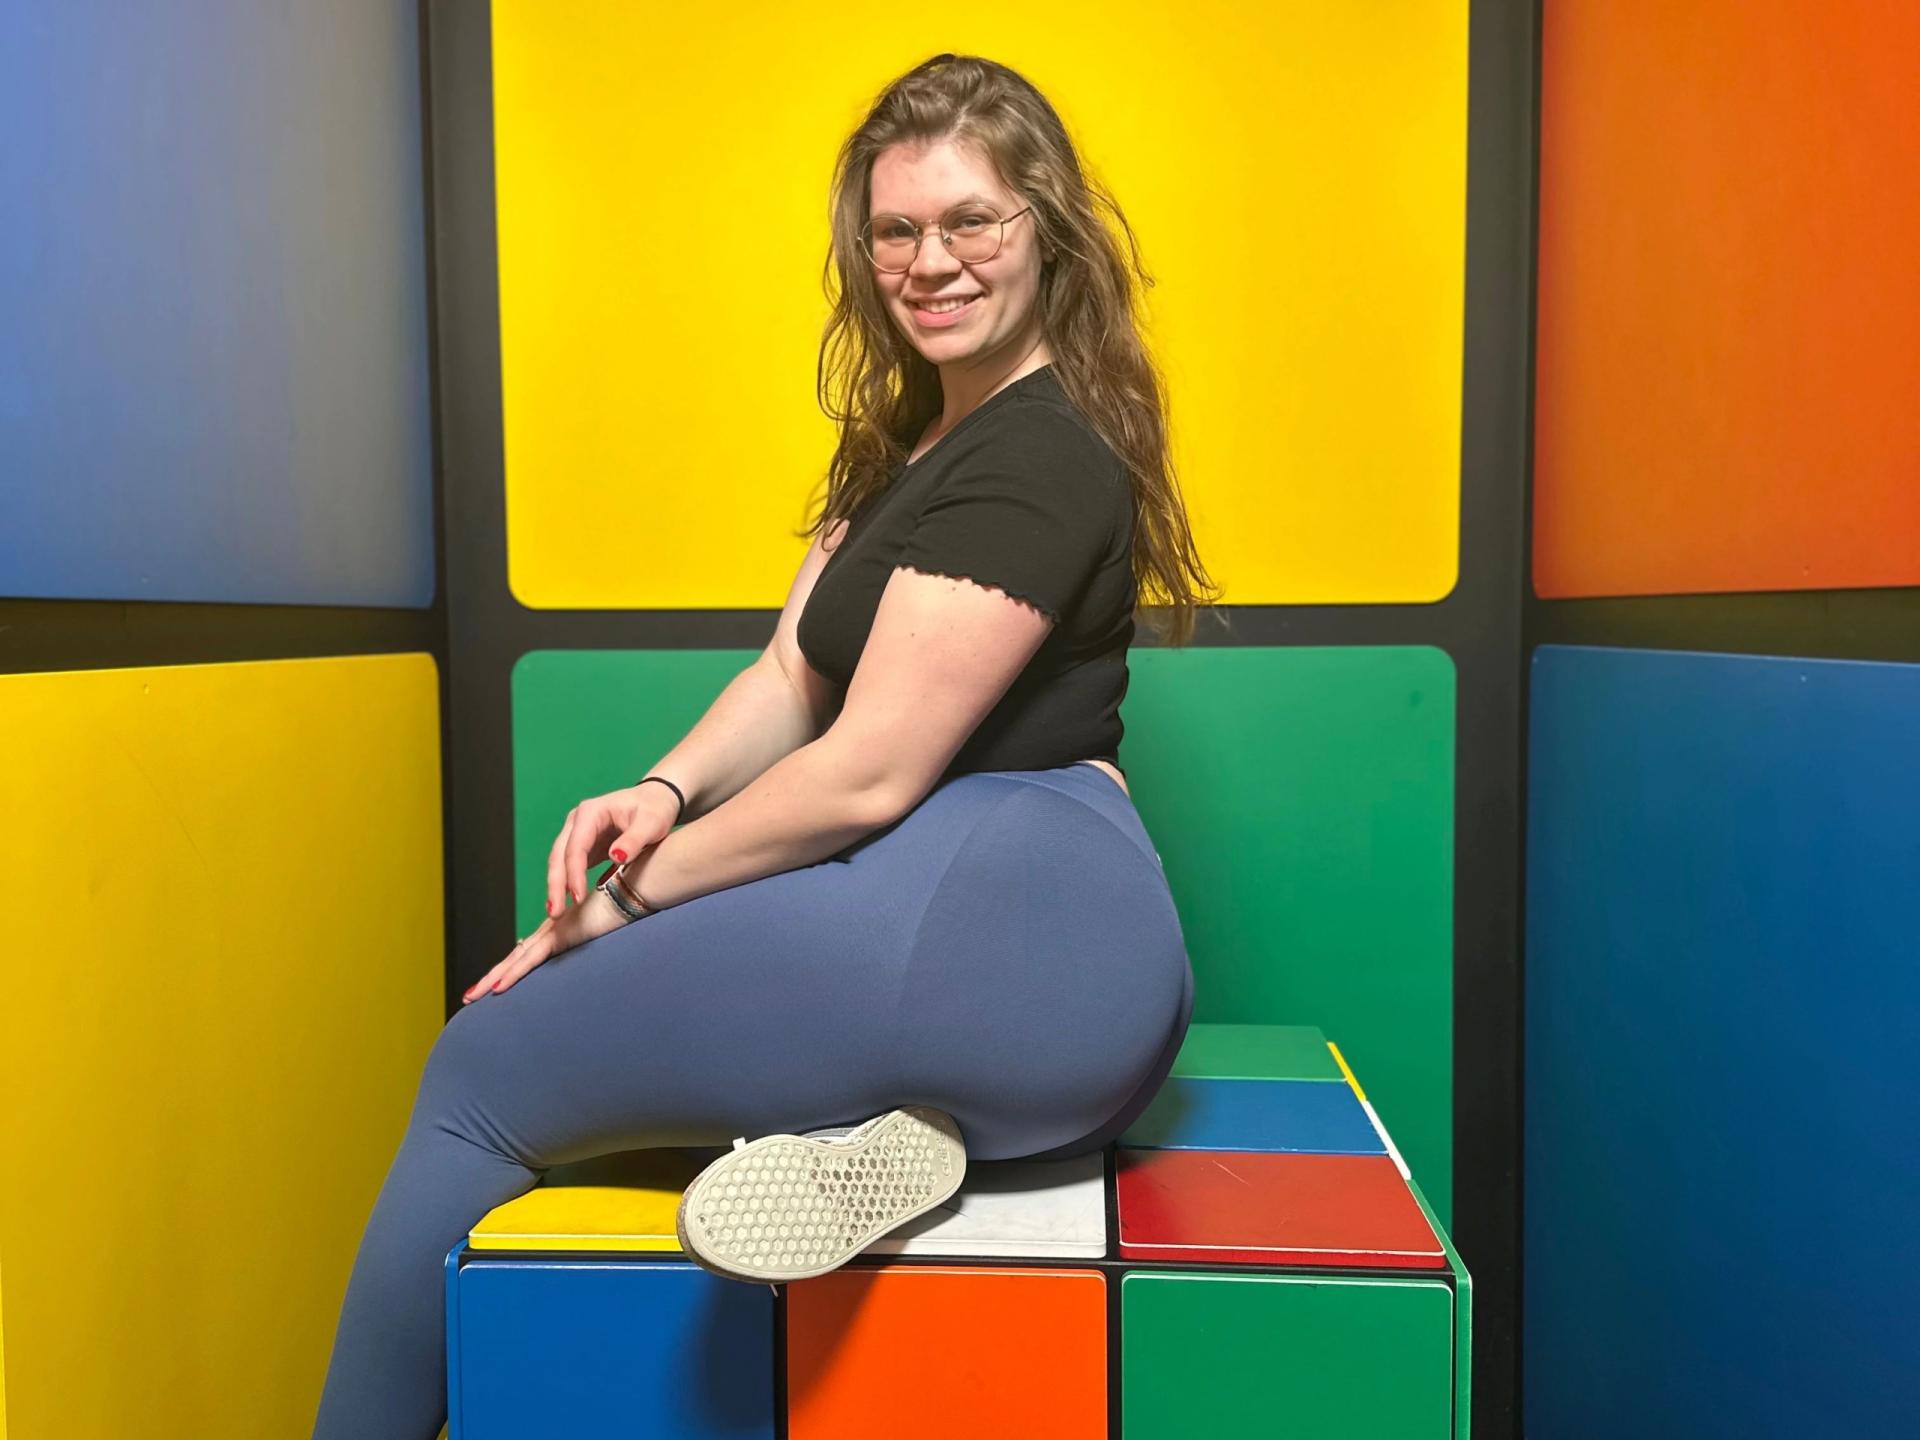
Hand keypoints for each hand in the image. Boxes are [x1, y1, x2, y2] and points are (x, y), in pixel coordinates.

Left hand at [462, 877, 637, 1002]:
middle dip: (492, 976)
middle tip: (470, 994)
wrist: (637, 886)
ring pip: (516, 960)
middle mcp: (555, 930)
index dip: (513, 965)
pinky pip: (532, 959)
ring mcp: (556, 932)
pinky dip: (513, 974)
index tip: (498, 979)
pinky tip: (497, 987)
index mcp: (564, 928)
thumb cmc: (632, 902)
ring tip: (471, 996)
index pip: (531, 951)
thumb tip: (606, 937)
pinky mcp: (562, 936)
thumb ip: (605, 931)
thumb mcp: (614, 924)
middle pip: (516, 957)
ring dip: (493, 978)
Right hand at [545, 782, 679, 917]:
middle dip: (556, 884)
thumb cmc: (655, 809)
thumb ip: (634, 840)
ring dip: (557, 887)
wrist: (657, 800)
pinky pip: (570, 867)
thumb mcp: (652, 823)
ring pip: (560, 862)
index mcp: (590, 812)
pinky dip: (567, 884)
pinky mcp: (584, 847)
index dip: (574, 873)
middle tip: (555, 912)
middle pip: (559, 854)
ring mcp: (578, 834)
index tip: (578, 897)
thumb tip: (615, 856)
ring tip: (556, 912)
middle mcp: (577, 822)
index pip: (576, 846)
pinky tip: (566, 904)